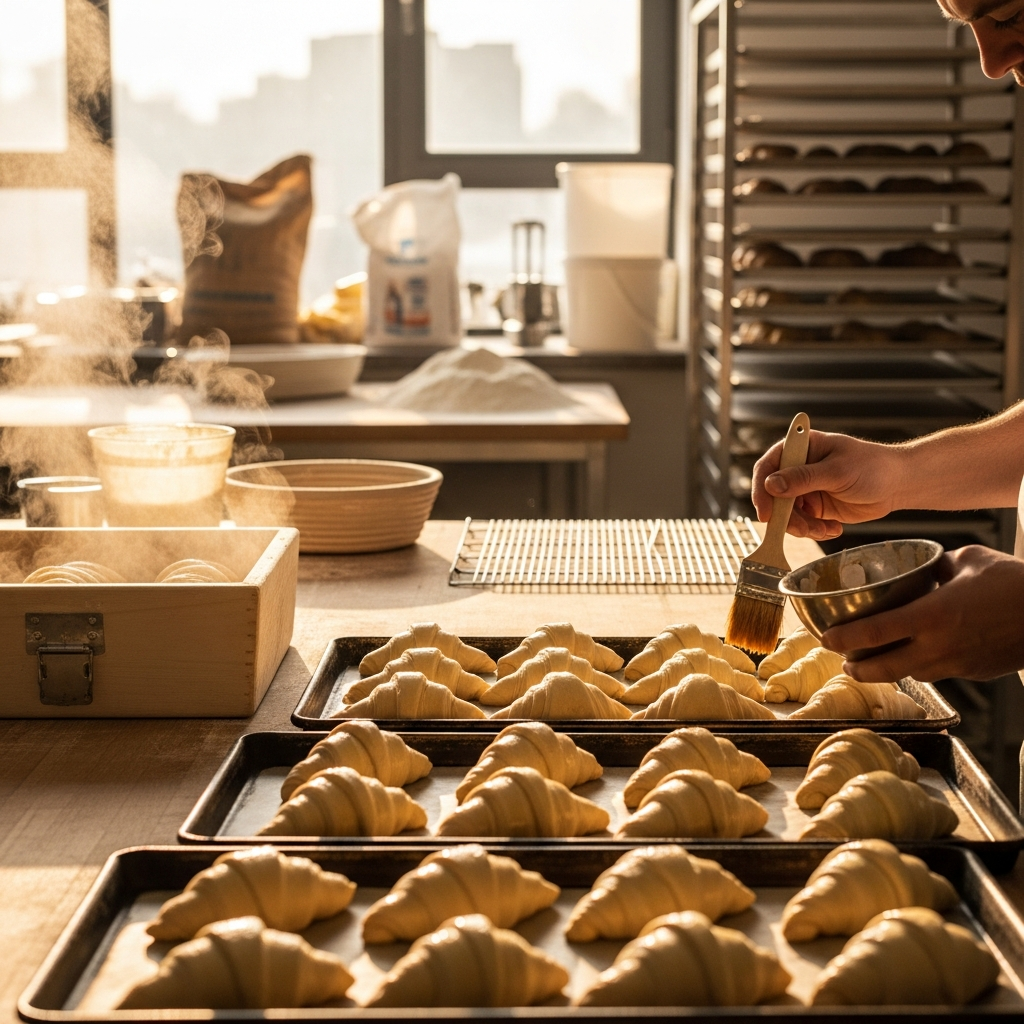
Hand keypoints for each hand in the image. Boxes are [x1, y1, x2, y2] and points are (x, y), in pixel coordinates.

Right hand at [751, 431, 903, 539]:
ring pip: (786, 513)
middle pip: (773, 495)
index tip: (765, 512)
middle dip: (785, 515)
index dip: (762, 489)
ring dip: (802, 526)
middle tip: (801, 528)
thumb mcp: (837, 471)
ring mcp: (805, 489)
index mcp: (801, 448)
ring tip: (824, 529)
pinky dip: (814, 530)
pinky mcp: (814, 507)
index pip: (768, 466)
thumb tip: (772, 485)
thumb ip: (803, 478)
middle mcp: (798, 468)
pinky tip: (833, 528)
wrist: (898, 485)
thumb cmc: (872, 466)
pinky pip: (802, 523)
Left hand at [820, 546, 1023, 681]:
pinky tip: (916, 657)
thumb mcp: (968, 560)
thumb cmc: (1015, 583)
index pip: (875, 632)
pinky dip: (919, 667)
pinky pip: (936, 673)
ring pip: (909, 675)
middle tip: (843, 661)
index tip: (826, 638)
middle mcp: (939, 646)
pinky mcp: (973, 672)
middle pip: (883, 668)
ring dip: (886, 671)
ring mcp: (956, 663)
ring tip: (871, 663)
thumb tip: (923, 567)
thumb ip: (937, 566)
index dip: (844, 638)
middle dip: (857, 668)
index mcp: (932, 616)